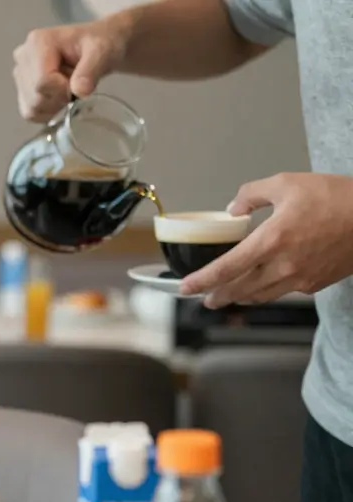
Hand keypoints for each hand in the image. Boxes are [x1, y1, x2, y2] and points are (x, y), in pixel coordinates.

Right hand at [12, 18, 129, 121]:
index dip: (63, 91)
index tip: (79, 83)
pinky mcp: (22, 88)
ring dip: (55, 105)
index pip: (42, 82)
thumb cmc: (101, 45)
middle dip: (59, 99)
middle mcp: (23, 56)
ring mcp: (20, 73)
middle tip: (75, 83)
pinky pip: (30, 113)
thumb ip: (90, 70)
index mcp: (38, 42)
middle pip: (35, 98)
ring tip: (68, 86)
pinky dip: (48, 111)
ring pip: (31, 108)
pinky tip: (60, 95)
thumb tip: (80, 91)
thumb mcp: (102, 52)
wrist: (100, 48)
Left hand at [180, 173, 352, 307]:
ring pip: (260, 295)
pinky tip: (262, 284)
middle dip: (217, 295)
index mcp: (272, 240)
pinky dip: (265, 291)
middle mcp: (283, 265)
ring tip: (227, 294)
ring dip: (240, 296)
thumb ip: (252, 194)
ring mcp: (301, 278)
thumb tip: (233, 209)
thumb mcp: (288, 183)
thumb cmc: (337, 197)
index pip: (226, 268)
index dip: (202, 281)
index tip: (185, 288)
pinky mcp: (315, 283)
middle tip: (204, 298)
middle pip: (239, 289)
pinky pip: (282, 291)